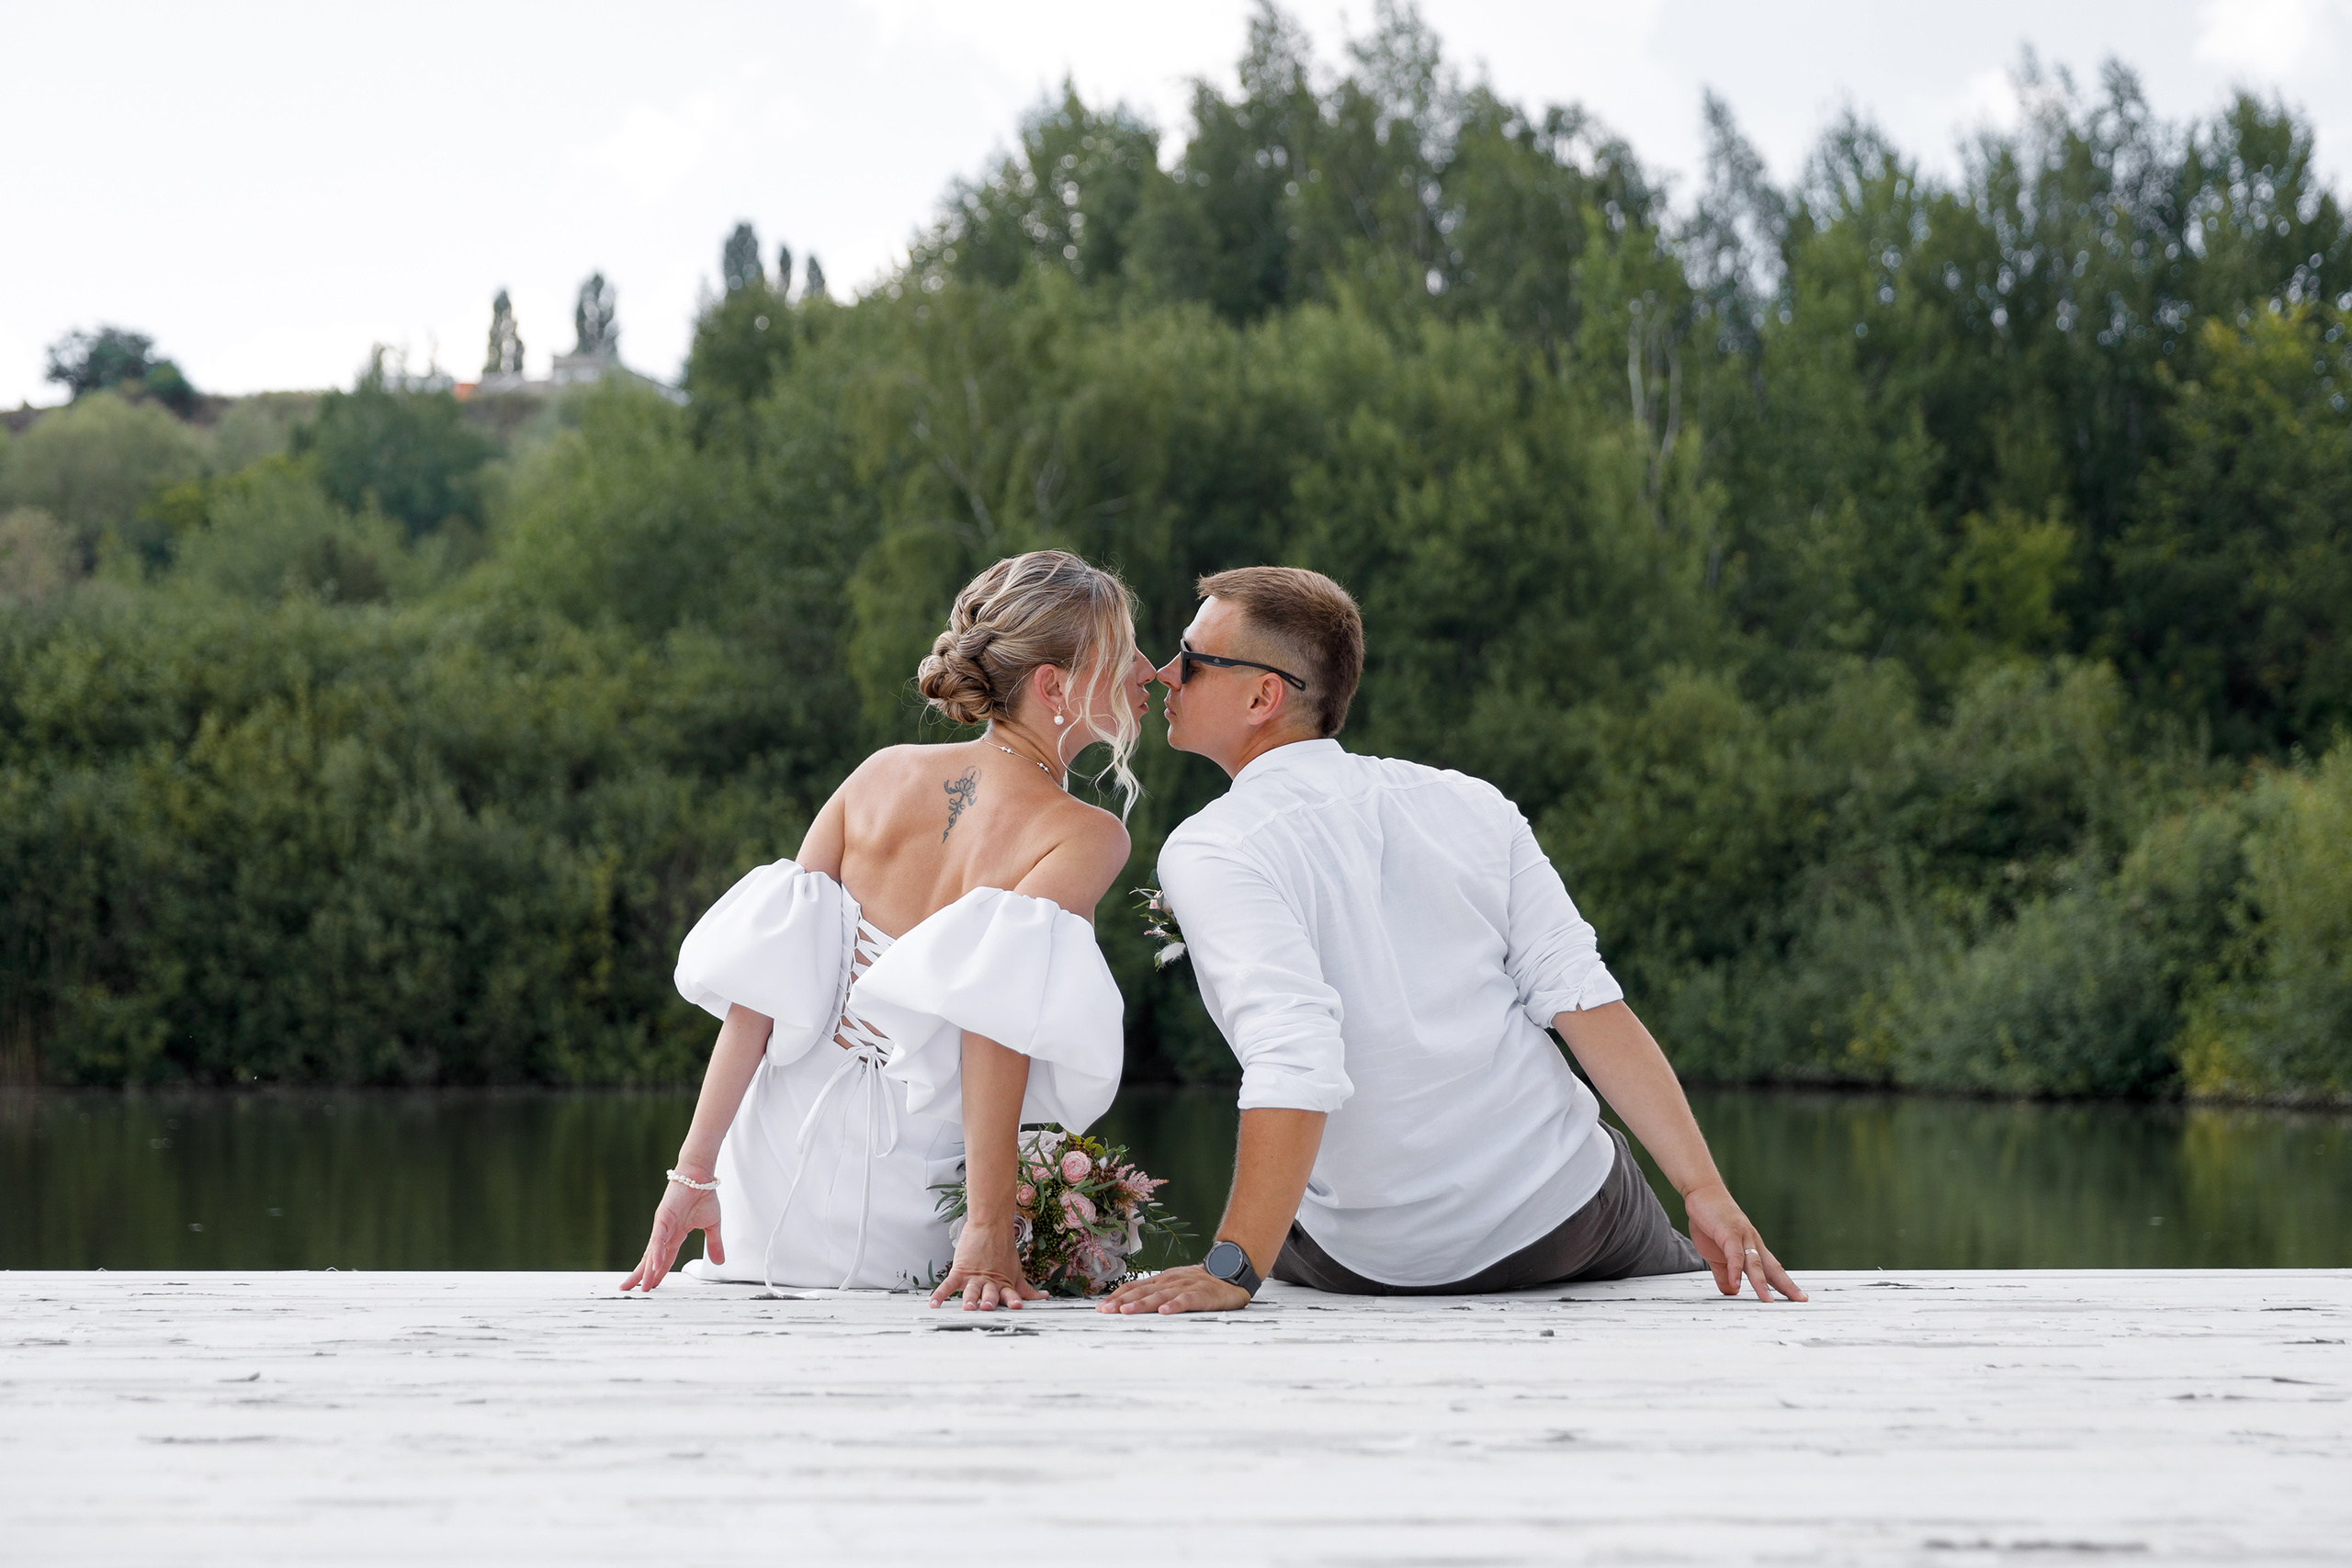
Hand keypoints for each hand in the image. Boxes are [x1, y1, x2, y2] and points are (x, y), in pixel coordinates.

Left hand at [620, 1180, 722, 1292]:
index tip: (652, 1287)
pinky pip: (659, 1239)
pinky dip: (656, 1252)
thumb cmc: (704, 1196)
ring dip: (647, 1270)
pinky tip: (653, 1266)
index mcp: (676, 1234)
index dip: (658, 1273)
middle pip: (651, 1258)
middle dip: (642, 1275)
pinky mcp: (663, 1217)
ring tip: (642, 1286)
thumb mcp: (712, 1226)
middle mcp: (665, 1232)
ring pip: (652, 1252)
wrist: (701, 1176)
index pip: (665, 1258)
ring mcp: (663, 1226)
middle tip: (629, 1290)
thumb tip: (720, 1262)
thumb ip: (714, 1244)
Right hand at [928, 1218, 1043, 1310]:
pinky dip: (940, 1294)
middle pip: (989, 1294)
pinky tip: (933, 1304)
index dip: (1013, 1301)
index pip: (1009, 1295)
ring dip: (969, 1298)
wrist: (990, 1224)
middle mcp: (989, 1282)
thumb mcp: (1016, 1272)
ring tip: (968, 1306)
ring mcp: (974, 1277)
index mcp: (1003, 1284)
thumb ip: (1027, 1289)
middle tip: (987, 1306)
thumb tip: (1044, 1297)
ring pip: (971, 1290)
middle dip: (988, 1300)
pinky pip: (948, 1285)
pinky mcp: (960, 1270)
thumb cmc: (1003, 1250)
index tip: (1017, 1306)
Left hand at [1097, 1264, 1251, 1314]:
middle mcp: (1170, 1281)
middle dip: (1121, 1301)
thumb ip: (1156, 1293)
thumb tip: (1130, 1304)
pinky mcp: (1202, 1293)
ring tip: (1126, 1311)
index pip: (1135, 1287)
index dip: (1118, 1296)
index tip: (1101, 1307)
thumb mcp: (1175, 1286)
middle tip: (1105, 1311)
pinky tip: (1164, 1311)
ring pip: (1160, 1295)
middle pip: (1142, 1291)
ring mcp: (1186, 1286)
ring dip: (1142, 1303)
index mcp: (1162, 1280)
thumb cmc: (1201, 1284)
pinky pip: (1186, 1300)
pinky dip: (1175, 1305)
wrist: (1231, 1272)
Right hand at [1681, 1181, 1804, 1301]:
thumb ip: (1725, 1273)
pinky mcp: (1728, 1233)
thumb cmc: (1711, 1220)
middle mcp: (1753, 1242)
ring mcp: (1742, 1237)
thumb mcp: (1716, 1254)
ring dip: (1761, 1283)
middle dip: (1785, 1285)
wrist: (1702, 1191)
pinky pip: (1734, 1254)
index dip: (1785, 1284)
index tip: (1799, 1298)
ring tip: (1766, 1300)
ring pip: (1755, 1263)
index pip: (1773, 1270)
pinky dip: (1735, 1270)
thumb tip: (1732, 1291)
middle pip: (1772, 1268)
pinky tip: (1736, 1283)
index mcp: (1753, 1248)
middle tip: (1799, 1299)